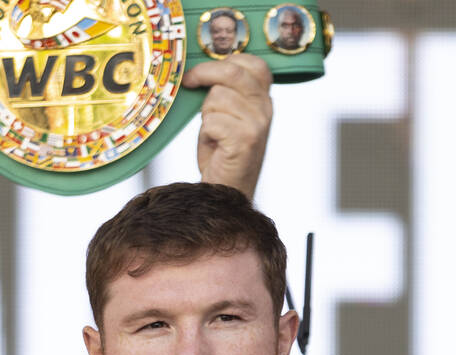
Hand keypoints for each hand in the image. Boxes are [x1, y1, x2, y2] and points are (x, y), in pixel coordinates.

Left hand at [182, 54, 272, 197]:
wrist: (226, 191)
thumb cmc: (222, 152)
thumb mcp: (228, 115)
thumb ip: (226, 91)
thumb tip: (201, 68)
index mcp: (264, 100)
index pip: (254, 64)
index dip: (225, 61)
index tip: (202, 71)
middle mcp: (265, 109)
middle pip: (232, 72)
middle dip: (205, 74)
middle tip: (189, 82)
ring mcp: (257, 124)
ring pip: (218, 97)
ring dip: (206, 114)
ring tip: (212, 132)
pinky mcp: (245, 140)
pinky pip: (213, 121)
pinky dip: (206, 133)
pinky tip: (214, 145)